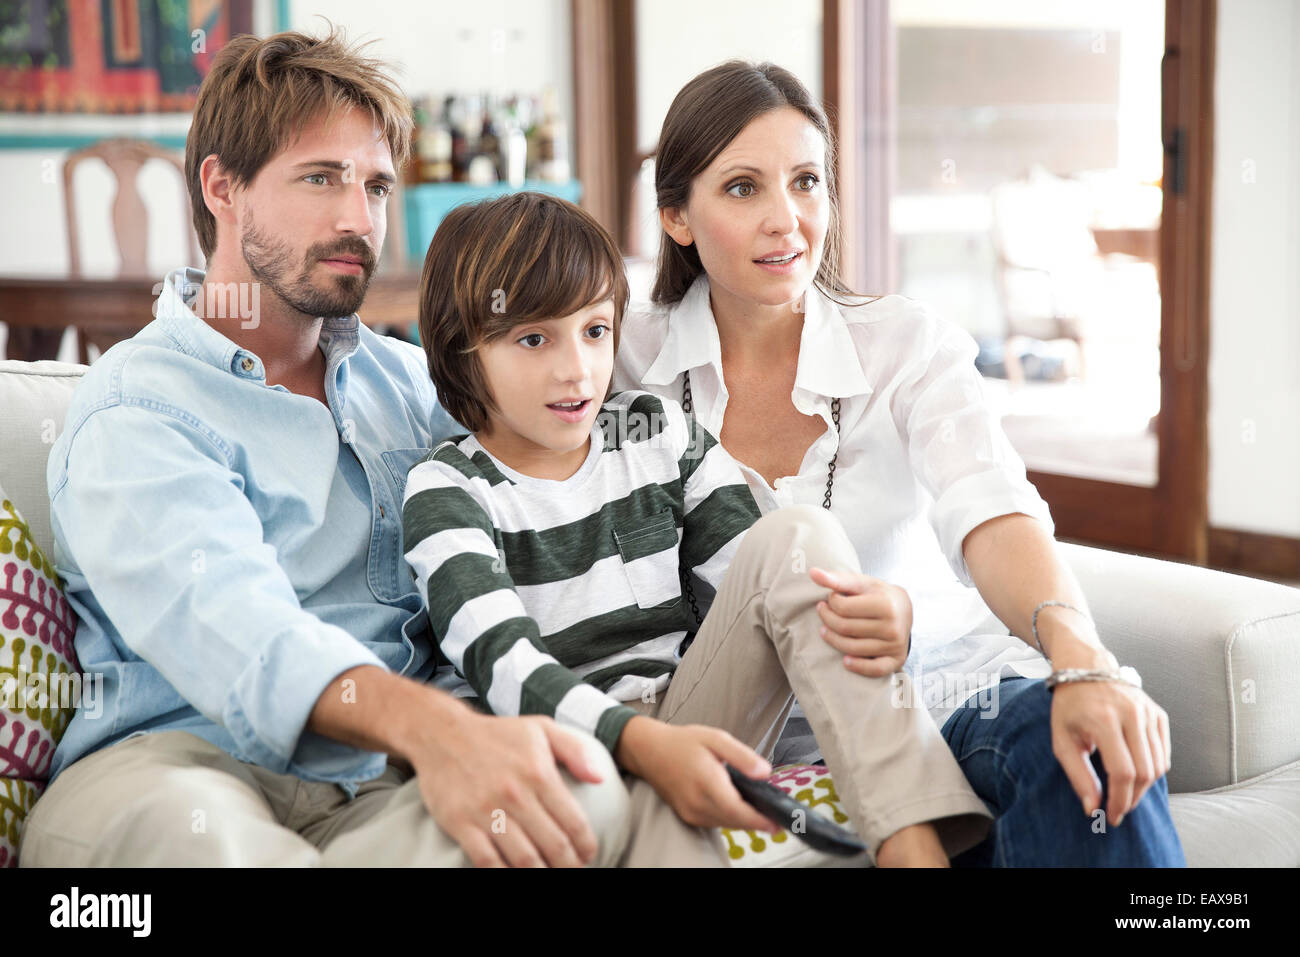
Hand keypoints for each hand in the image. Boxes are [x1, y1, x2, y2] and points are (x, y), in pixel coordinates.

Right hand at [405, 709, 607, 866]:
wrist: (441, 733)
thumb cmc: (496, 733)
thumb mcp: (540, 729)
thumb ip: (575, 750)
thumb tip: (600, 778)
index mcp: (538, 773)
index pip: (573, 822)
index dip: (586, 846)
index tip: (589, 854)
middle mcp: (515, 795)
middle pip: (553, 846)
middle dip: (569, 865)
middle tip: (572, 869)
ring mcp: (486, 812)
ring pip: (524, 860)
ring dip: (541, 873)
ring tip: (548, 873)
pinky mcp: (460, 823)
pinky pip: (487, 861)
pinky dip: (504, 874)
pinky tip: (514, 874)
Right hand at [615, 716, 779, 832]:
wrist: (649, 751)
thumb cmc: (683, 743)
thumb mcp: (716, 738)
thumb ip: (742, 756)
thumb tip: (765, 773)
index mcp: (706, 781)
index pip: (737, 809)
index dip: (759, 820)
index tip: (777, 823)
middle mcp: (697, 803)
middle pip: (735, 821)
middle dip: (757, 821)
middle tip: (776, 817)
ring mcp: (691, 812)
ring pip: (726, 824)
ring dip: (744, 820)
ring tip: (761, 810)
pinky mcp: (688, 816)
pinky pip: (716, 822)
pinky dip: (730, 817)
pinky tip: (738, 807)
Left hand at [808, 567, 912, 676]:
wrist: (905, 610)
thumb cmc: (878, 595)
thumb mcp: (861, 583)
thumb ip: (837, 578)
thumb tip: (812, 572)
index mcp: (885, 604)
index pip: (843, 608)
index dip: (830, 602)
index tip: (830, 598)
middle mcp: (892, 626)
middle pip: (845, 628)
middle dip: (827, 619)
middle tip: (823, 612)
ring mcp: (895, 645)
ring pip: (853, 648)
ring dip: (833, 640)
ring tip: (825, 630)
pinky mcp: (896, 660)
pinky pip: (874, 669)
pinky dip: (858, 666)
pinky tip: (845, 660)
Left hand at [1050, 677, 1171, 827]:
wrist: (1086, 668)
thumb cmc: (1070, 706)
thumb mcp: (1062, 740)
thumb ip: (1078, 776)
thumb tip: (1092, 809)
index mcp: (1104, 719)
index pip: (1122, 772)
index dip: (1120, 800)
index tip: (1112, 816)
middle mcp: (1131, 714)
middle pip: (1144, 771)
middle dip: (1133, 797)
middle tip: (1120, 808)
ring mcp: (1148, 712)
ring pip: (1159, 764)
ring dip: (1144, 787)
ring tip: (1126, 794)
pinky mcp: (1158, 713)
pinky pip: (1164, 752)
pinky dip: (1154, 769)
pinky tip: (1137, 774)